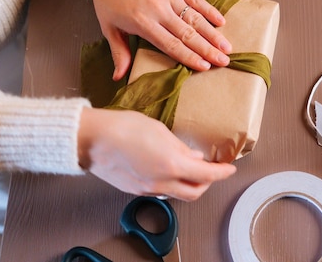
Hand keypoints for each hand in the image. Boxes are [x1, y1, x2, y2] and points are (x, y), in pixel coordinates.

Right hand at [77, 107, 236, 200]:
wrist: (92, 139)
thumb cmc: (123, 128)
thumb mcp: (160, 130)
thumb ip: (180, 147)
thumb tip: (194, 156)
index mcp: (172, 166)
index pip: (207, 174)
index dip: (221, 172)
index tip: (229, 168)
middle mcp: (161, 182)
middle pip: (194, 192)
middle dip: (207, 183)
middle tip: (212, 170)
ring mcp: (147, 189)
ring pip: (177, 193)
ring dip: (188, 184)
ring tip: (190, 168)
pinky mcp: (134, 189)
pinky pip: (160, 191)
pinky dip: (171, 183)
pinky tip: (168, 170)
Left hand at [92, 0, 232, 79]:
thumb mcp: (109, 28)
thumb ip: (119, 53)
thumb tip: (119, 77)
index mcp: (143, 23)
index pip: (171, 45)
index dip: (189, 57)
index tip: (205, 67)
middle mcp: (159, 10)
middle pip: (188, 34)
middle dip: (208, 50)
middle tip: (224, 61)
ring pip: (196, 18)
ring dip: (213, 34)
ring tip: (227, 47)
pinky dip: (209, 10)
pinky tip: (222, 21)